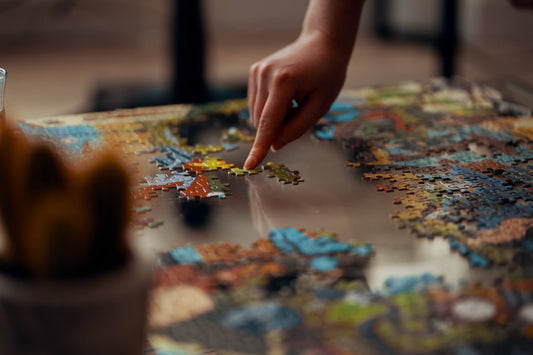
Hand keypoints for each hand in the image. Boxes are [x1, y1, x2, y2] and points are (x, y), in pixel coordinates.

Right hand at [244, 31, 349, 168]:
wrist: (322, 42)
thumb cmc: (327, 74)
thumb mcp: (320, 105)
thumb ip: (298, 128)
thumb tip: (275, 145)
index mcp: (283, 82)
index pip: (268, 123)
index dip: (260, 147)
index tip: (249, 166)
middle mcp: (265, 75)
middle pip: (262, 120)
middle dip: (278, 128)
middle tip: (301, 112)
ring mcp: (257, 71)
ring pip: (257, 114)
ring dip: (274, 118)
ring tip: (295, 101)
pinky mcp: (254, 71)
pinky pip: (257, 104)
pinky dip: (270, 109)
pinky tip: (286, 97)